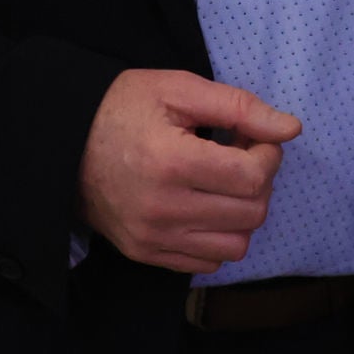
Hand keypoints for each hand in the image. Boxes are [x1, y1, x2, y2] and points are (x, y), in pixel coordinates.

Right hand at [77, 68, 299, 274]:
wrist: (62, 143)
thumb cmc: (123, 107)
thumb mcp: (180, 89)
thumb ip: (240, 108)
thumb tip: (291, 129)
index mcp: (171, 163)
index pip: (253, 178)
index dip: (268, 154)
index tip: (254, 138)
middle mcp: (161, 210)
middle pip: (252, 214)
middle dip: (260, 182)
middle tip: (240, 157)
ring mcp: (151, 237)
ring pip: (235, 247)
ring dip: (243, 214)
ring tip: (223, 183)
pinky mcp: (143, 253)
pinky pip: (206, 263)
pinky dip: (218, 237)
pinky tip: (205, 205)